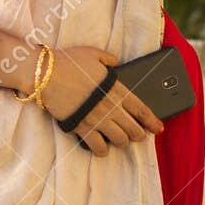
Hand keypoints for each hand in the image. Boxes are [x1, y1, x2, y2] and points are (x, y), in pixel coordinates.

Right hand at [41, 46, 163, 157]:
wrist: (46, 74)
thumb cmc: (68, 62)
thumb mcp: (93, 54)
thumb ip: (108, 59)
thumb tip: (115, 62)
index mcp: (117, 89)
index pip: (142, 109)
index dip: (152, 121)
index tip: (158, 128)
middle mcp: (111, 106)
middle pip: (133, 128)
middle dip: (138, 134)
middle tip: (138, 136)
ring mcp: (97, 119)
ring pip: (119, 140)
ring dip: (122, 142)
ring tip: (120, 140)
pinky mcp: (82, 127)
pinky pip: (98, 146)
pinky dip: (102, 150)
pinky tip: (102, 148)